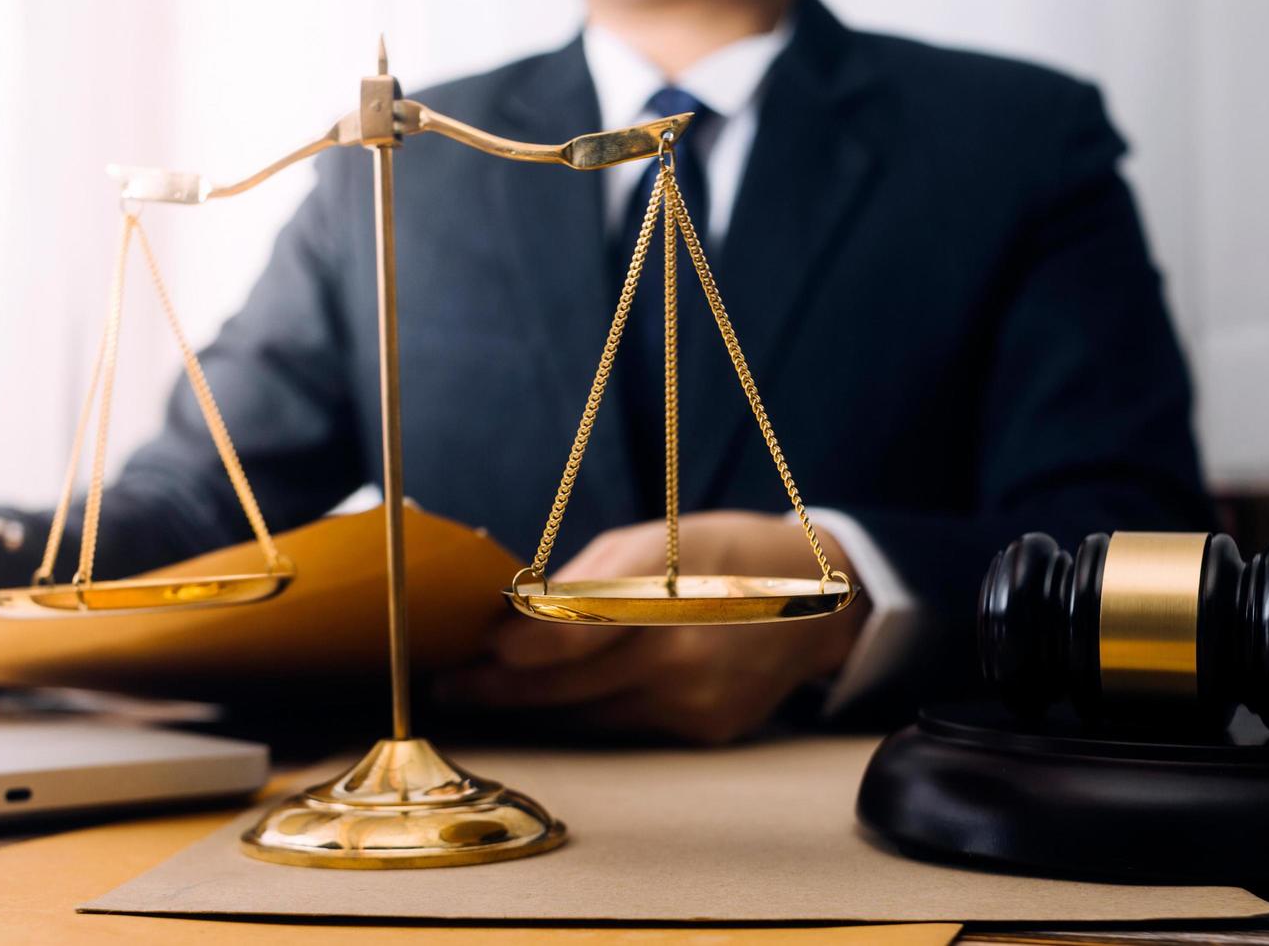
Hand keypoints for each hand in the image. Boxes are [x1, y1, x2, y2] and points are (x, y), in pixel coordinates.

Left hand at [436, 510, 867, 743]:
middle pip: (571, 683)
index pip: (580, 626)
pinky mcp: (706, 729)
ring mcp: (697, 697)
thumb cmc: (720, 557)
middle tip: (450, 686)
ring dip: (534, 706)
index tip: (478, 652)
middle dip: (502, 688)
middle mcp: (684, 648)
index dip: (524, 647)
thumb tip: (512, 615)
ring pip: (590, 713)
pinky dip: (585, 714)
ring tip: (482, 694)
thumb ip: (584, 582)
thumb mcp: (655, 540)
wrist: (818, 605)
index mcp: (669, 585)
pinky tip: (551, 704)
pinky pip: (624, 726)